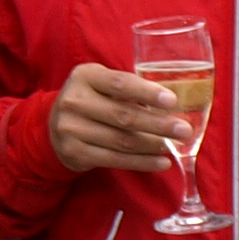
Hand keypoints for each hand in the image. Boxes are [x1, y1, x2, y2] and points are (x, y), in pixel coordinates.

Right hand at [49, 62, 189, 174]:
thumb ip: (129, 88)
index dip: (147, 92)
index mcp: (85, 76)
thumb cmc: (92, 99)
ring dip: (152, 146)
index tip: (172, 101)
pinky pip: (114, 159)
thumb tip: (173, 103)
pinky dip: (141, 163)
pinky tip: (161, 162)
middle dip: (158, 124)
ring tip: (174, 147)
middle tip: (184, 130)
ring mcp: (71, 128)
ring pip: (121, 140)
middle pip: (123, 115)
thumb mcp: (102, 83)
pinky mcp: (74, 151)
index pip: (120, 84)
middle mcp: (74, 101)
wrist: (54, 124)